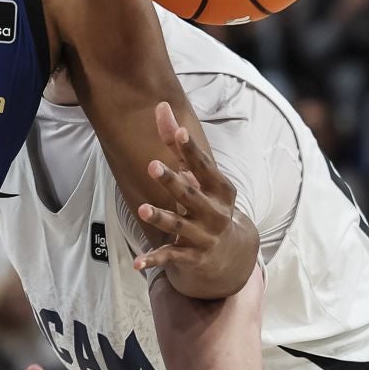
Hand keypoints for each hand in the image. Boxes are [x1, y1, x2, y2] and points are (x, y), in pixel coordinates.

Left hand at [133, 102, 240, 277]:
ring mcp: (203, 236)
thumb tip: (161, 106)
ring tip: (143, 209)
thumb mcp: (201, 180)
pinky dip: (153, 260)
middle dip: (172, 181)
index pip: (204, 166)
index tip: (179, 132)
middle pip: (190, 194)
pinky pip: (169, 256)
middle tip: (152, 165)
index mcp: (220, 190)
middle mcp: (214, 212)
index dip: (191, 150)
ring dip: (161, 217)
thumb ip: (178, 146)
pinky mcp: (192, 257)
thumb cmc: (209, 205)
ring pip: (178, 225)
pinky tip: (136, 263)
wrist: (232, 255)